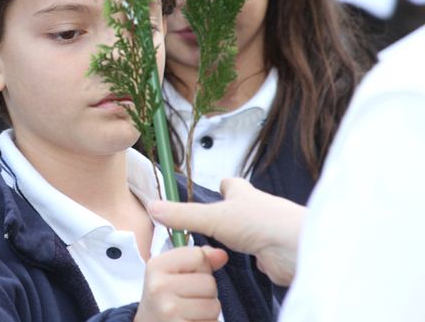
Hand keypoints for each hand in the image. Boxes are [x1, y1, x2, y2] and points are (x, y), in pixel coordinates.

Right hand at [134, 245, 226, 321]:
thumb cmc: (165, 295)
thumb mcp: (174, 271)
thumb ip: (200, 259)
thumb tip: (222, 255)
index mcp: (156, 265)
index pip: (199, 256)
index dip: (201, 267)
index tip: (187, 276)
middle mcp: (159, 286)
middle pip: (209, 282)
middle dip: (206, 292)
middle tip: (189, 298)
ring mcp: (169, 310)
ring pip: (214, 306)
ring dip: (209, 311)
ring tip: (191, 312)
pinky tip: (192, 321)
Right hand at [148, 178, 303, 285]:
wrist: (295, 248)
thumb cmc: (259, 223)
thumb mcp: (212, 217)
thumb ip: (182, 215)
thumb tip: (152, 207)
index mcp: (243, 193)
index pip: (231, 184)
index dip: (223, 186)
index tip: (218, 189)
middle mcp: (256, 209)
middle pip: (241, 207)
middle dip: (230, 212)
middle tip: (213, 221)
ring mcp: (266, 231)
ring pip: (249, 231)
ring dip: (238, 236)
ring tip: (221, 245)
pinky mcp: (272, 253)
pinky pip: (257, 253)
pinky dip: (250, 257)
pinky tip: (242, 263)